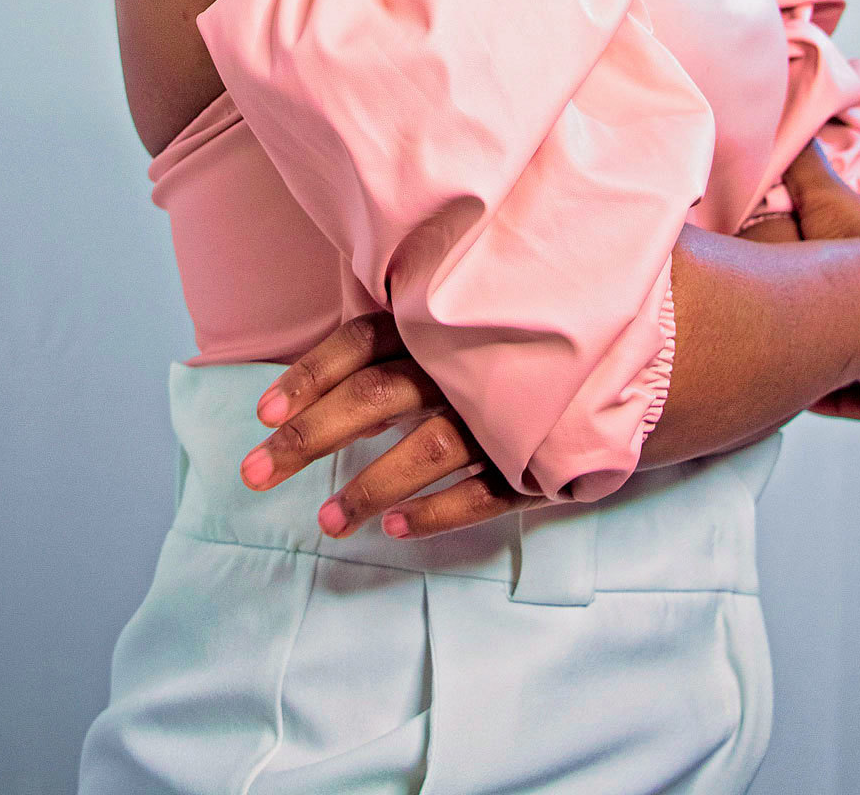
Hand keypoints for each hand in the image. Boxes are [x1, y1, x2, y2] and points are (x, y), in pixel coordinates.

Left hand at [239, 310, 543, 539]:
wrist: (605, 368)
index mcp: (432, 327)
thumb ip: (388, 351)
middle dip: (310, 436)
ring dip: (371, 487)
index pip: (359, 343)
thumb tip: (306, 396)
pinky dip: (439, 512)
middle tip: (254, 476)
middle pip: (375, 395)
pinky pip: (485, 490)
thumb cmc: (496, 356)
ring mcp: (498, 411)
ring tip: (326, 524)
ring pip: (426, 448)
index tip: (262, 415)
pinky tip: (396, 532)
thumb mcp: (444, 335)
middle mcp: (459, 363)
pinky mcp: (533, 458)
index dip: (309, 375)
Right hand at [782, 141, 859, 418]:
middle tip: (816, 296)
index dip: (857, 236)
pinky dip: (848, 392)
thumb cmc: (852, 243)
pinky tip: (821, 387)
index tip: (828, 241)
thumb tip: (793, 127)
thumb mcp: (822, 190)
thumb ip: (807, 161)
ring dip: (853, 344)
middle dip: (855, 293)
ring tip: (817, 342)